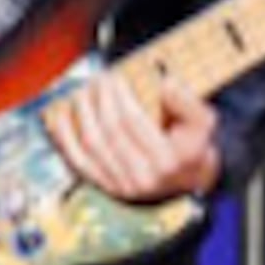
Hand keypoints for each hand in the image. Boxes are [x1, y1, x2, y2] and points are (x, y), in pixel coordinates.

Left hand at [46, 73, 219, 203]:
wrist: (186, 181)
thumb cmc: (191, 145)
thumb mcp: (203, 122)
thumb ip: (188, 102)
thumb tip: (166, 83)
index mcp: (171, 159)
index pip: (134, 121)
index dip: (119, 96)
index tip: (114, 76)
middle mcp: (145, 177)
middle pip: (110, 131)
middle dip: (100, 100)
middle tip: (97, 79)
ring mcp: (122, 186)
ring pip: (92, 144)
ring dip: (82, 113)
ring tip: (82, 91)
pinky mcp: (106, 188)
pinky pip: (77, 160)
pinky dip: (65, 136)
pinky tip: (61, 115)